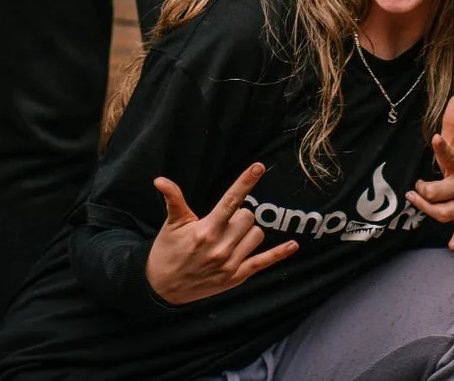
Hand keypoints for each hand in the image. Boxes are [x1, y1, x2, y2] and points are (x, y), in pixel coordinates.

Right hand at [143, 163, 298, 305]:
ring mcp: (230, 263)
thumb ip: (173, 200)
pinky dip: (279, 254)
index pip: (231, 200)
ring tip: (230, 237)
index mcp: (206, 229)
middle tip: (224, 222)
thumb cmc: (168, 251)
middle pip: (248, 217)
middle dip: (239, 215)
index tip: (258, 167)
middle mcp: (220, 246)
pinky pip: (263, 262)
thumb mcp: (171, 224)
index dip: (245, 182)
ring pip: (257, 235)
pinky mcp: (236, 277)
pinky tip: (293, 245)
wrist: (162, 287)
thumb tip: (159, 180)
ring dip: (248, 232)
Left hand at [407, 94, 453, 248]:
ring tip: (416, 200)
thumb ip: (452, 123)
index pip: (452, 154)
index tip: (437, 139)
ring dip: (427, 210)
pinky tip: (451, 245)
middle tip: (416, 187)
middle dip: (425, 191)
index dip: (444, 147)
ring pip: (444, 212)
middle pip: (442, 192)